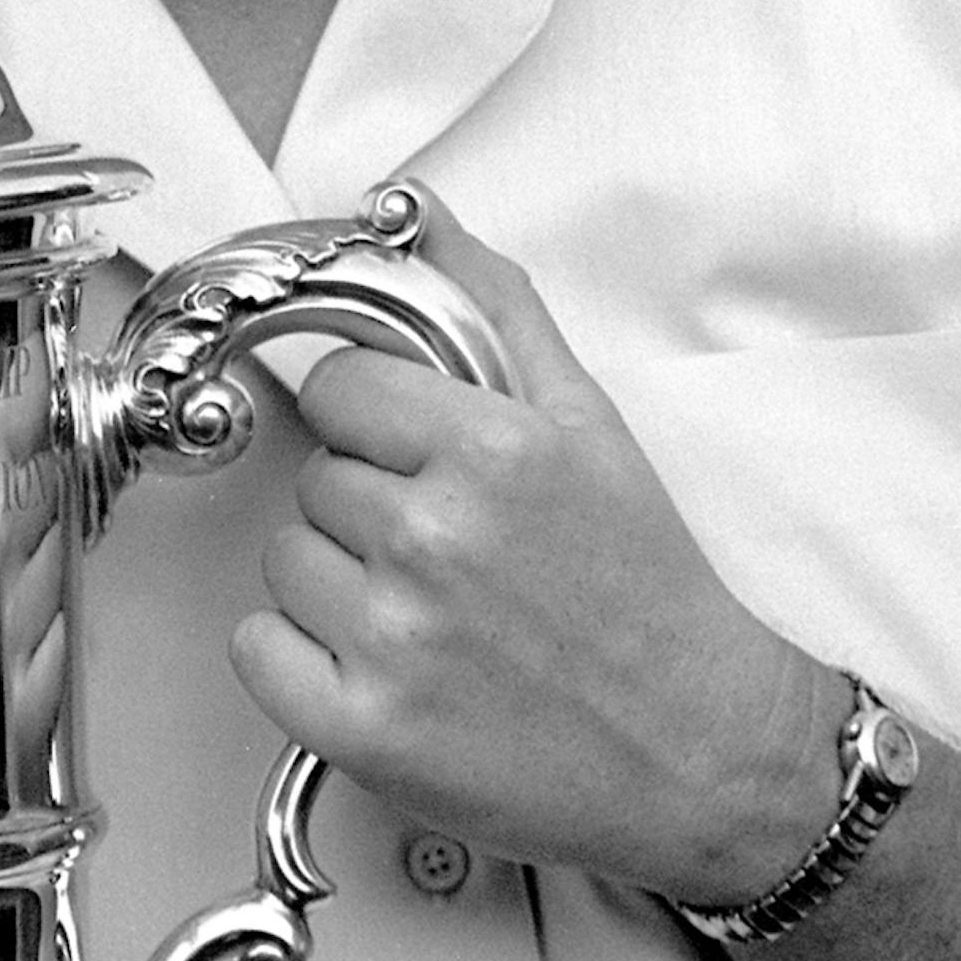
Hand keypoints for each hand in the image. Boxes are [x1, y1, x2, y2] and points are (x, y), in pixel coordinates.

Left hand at [227, 207, 844, 900]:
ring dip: (338, 583)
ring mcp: (396, 640)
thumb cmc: (649, 588)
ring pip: (286, 561)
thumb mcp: (586, 419)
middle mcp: (435, 538)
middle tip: (446, 548)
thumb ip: (492, 300)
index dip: (375, 423)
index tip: (414, 456)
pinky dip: (298, 660)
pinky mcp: (368, 732)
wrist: (703, 752)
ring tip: (428, 610)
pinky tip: (378, 662)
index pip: (339, 389)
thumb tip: (411, 208)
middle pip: (316, 478)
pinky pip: (257, 652)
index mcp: (489, 449)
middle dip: (369, 505)